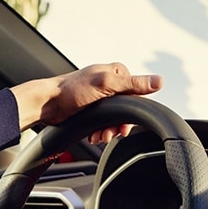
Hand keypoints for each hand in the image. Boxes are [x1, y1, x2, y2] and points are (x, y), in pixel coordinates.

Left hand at [10, 62, 162, 136]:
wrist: (48, 104)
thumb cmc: (72, 91)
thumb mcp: (106, 84)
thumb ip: (133, 84)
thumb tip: (159, 81)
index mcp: (117, 72)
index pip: (138, 96)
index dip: (132, 114)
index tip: (123, 125)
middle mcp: (111, 82)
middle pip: (127, 110)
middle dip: (118, 125)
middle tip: (108, 133)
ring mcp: (103, 95)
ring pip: (116, 119)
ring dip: (109, 131)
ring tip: (99, 136)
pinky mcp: (94, 107)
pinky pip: (106, 123)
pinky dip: (101, 131)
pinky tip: (94, 134)